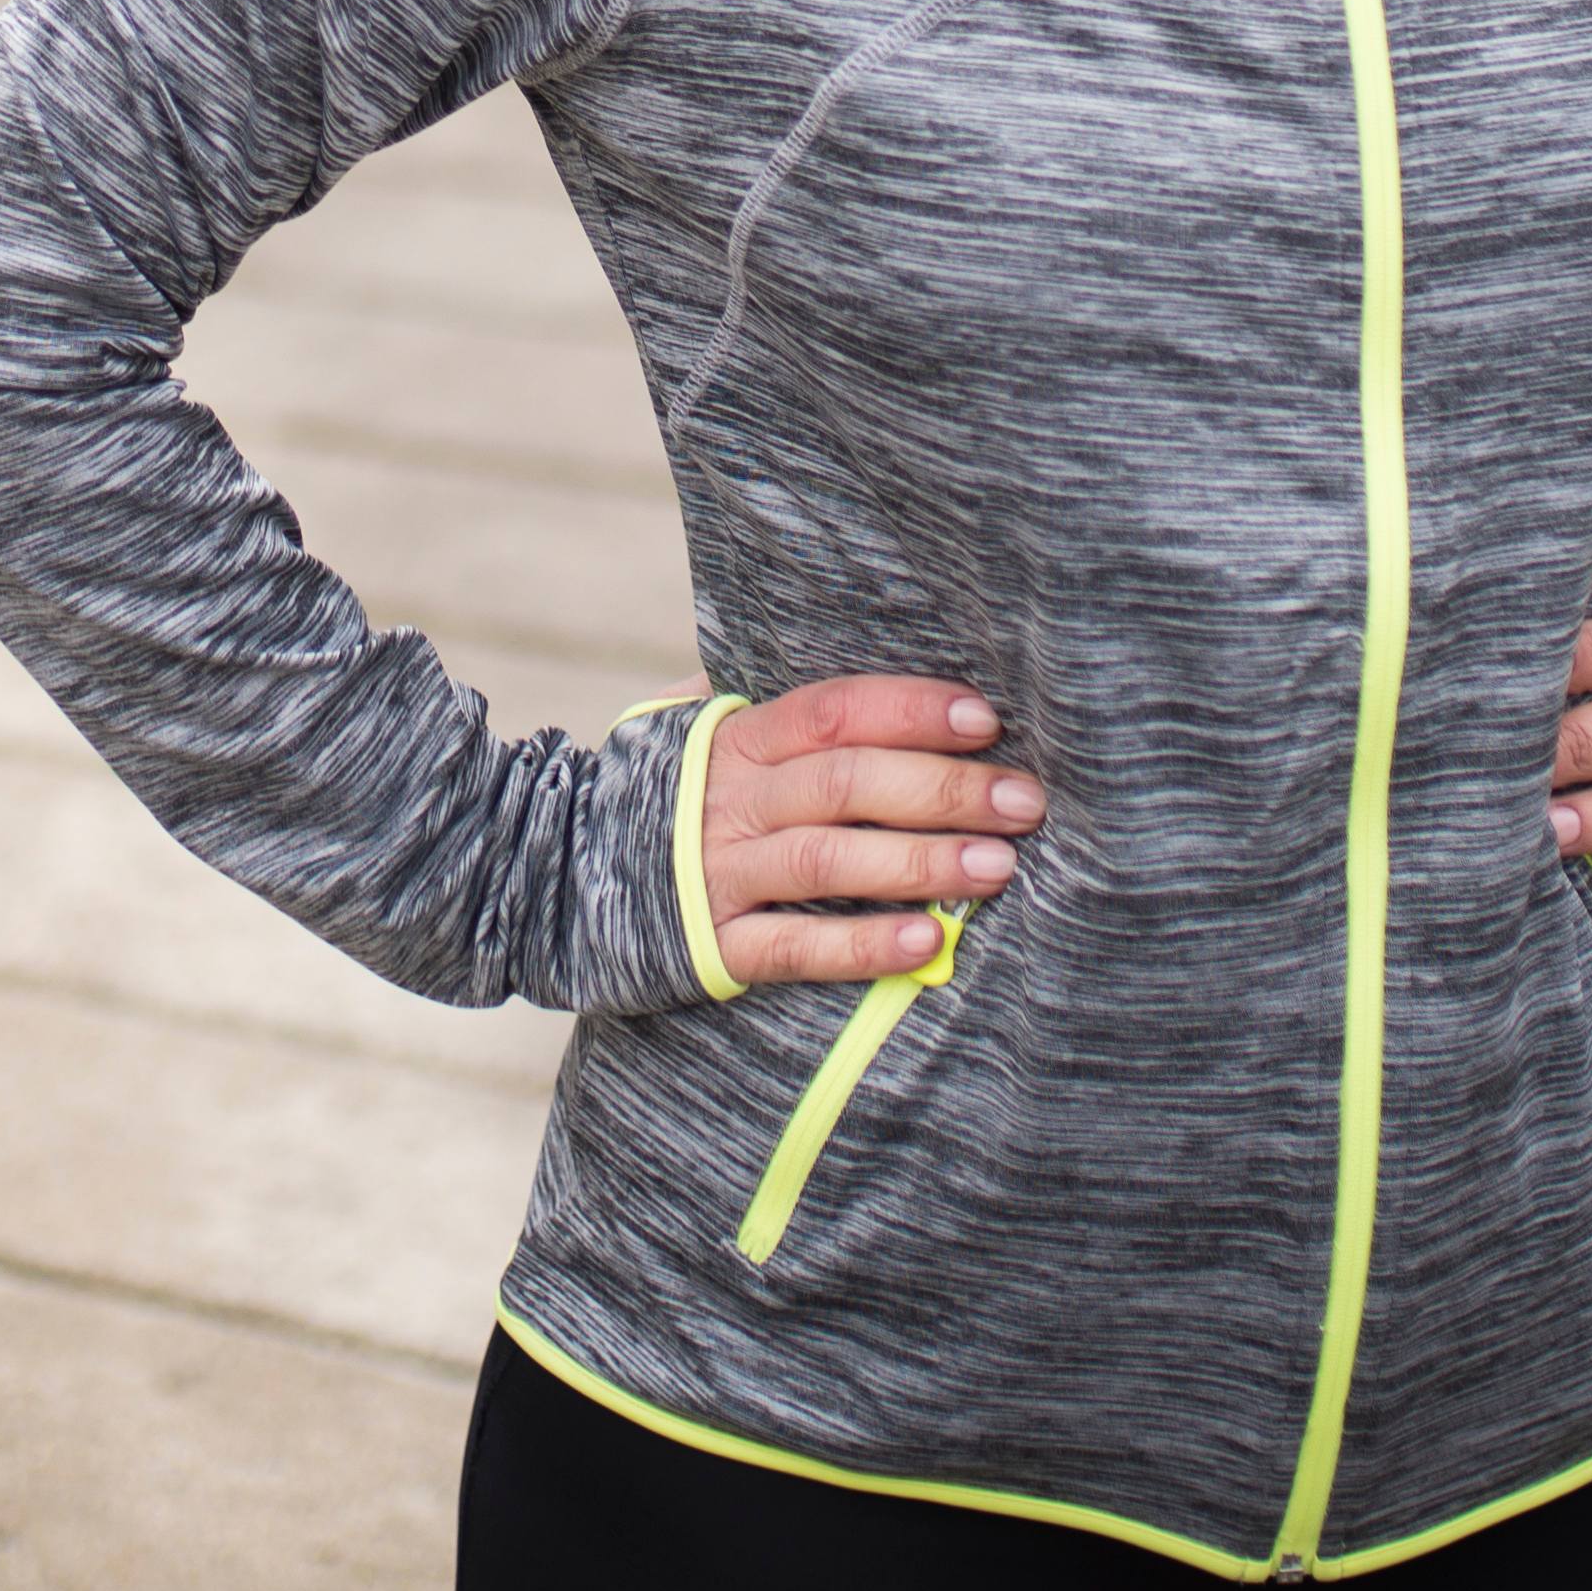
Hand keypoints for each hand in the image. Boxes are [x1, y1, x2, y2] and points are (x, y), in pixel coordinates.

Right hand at [699, 673, 1040, 984]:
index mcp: (738, 738)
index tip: (985, 720)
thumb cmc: (675, 793)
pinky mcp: (714, 944)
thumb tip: (864, 645)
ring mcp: (720, 872)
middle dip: (943, 789)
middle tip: (1025, 802)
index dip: (910, 710)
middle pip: (845, 783)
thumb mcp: (703, 730)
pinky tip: (928, 942)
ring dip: (919, 863)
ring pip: (827, 860)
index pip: (832, 710)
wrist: (567, 873)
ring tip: (999, 867)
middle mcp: (731, 799)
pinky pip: (794, 946)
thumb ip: (775, 703)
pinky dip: (863, 946)